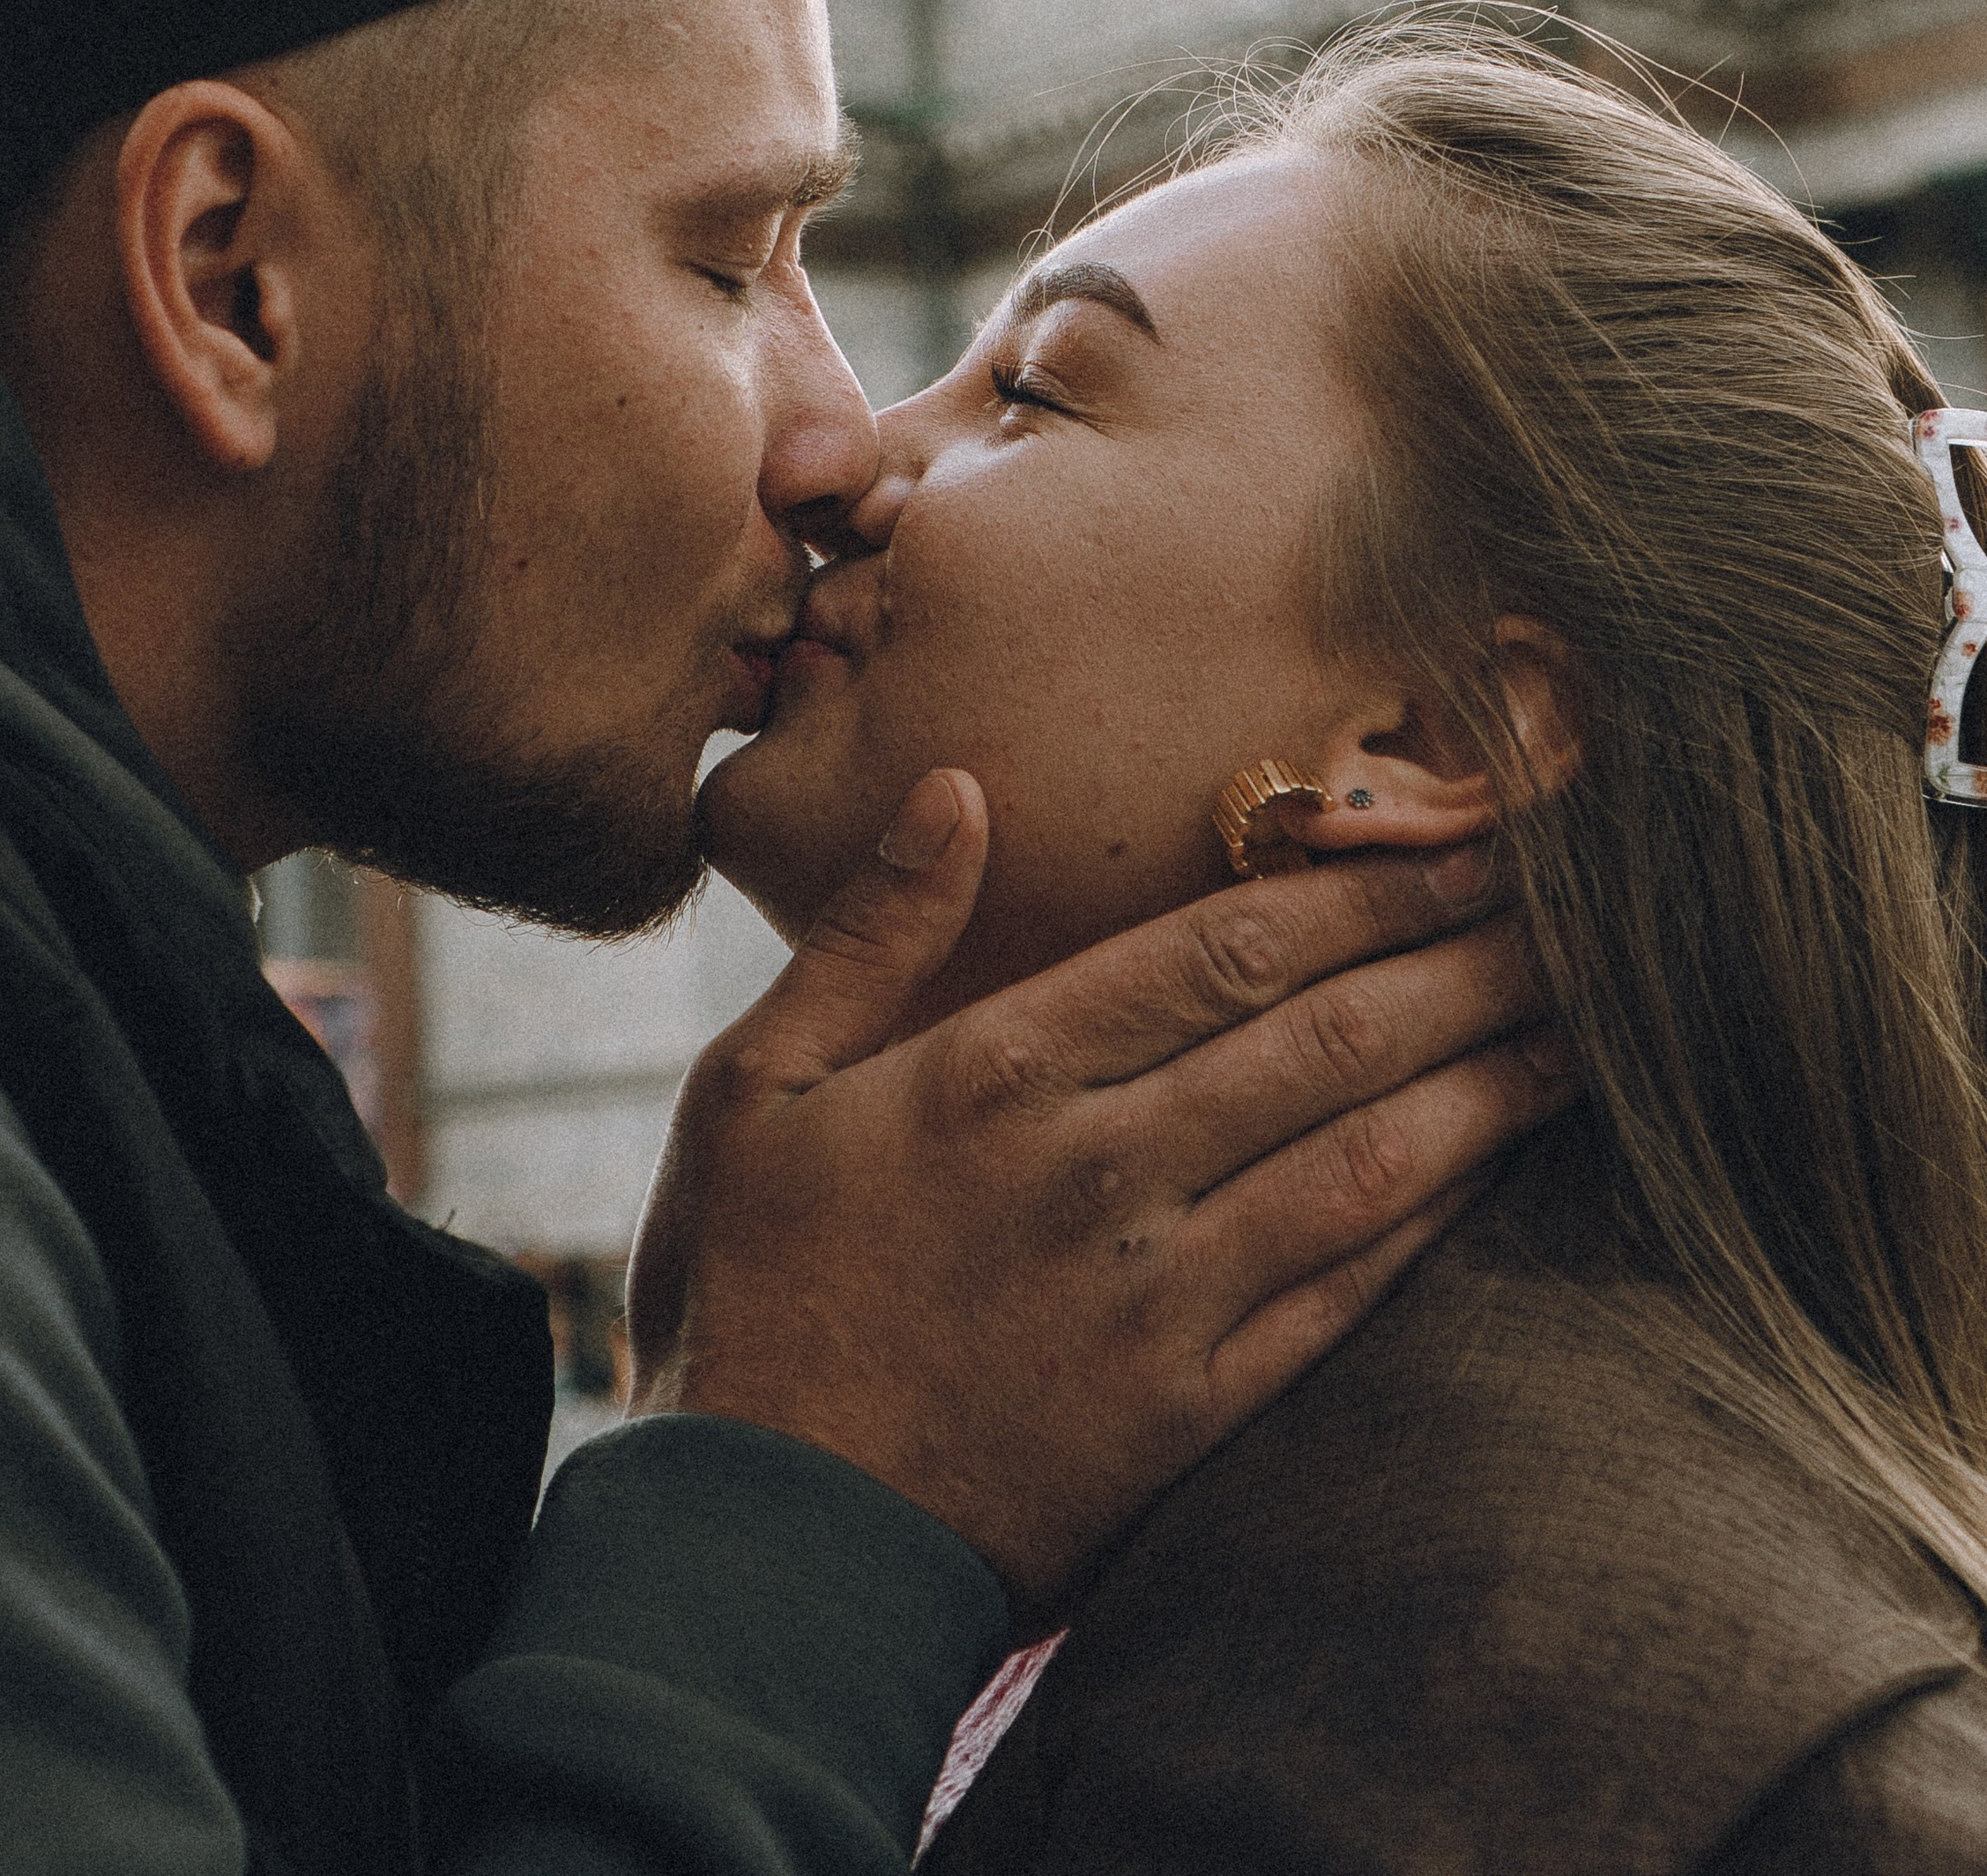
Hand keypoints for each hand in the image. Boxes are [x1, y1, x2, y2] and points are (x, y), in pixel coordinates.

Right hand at [625, 769, 1569, 1615]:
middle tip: (1575, 905)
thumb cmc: (756, 1294)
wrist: (767, 1550)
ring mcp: (1155, 1298)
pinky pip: (1344, 1296)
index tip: (1458, 834)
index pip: (1225, 947)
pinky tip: (1495, 1164)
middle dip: (1463, 959)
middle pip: (1326, 1036)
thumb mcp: (757, 1087)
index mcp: (999, 1071)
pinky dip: (1433, 1220)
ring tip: (1582, 1023)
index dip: (1362, 884)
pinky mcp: (1189, 1413)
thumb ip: (867, 933)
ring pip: (1362, 1158)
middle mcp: (1098, 1169)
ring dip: (1485, 1082)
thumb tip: (956, 789)